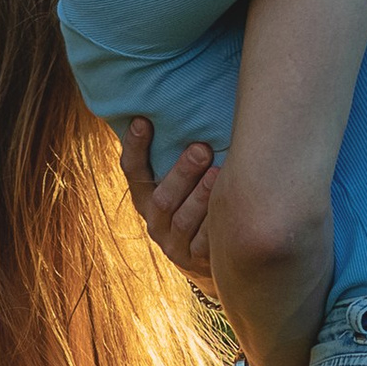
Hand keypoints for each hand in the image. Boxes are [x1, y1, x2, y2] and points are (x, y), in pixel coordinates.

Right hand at [119, 119, 218, 287]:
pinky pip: (205, 244)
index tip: (142, 121)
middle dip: (181, 172)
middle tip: (201, 148)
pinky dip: (217, 226)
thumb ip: (179, 154)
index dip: (135, 148)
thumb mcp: (182, 183)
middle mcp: (155, 222)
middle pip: (162, 197)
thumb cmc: (198, 204)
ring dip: (200, 196)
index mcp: (145, 199)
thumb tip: (191, 103)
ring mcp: (174, 245)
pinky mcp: (195, 261)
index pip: (133, 172)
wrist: (210, 258)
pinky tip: (233, 209)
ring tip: (220, 174)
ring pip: (183, 220)